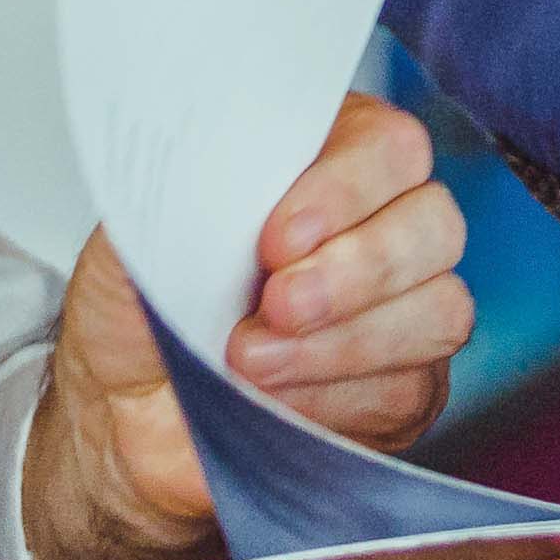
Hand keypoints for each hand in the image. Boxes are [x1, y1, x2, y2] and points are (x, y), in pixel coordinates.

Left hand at [27, 92, 474, 559]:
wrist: (120, 413)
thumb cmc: (138, 308)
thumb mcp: (141, 232)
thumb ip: (199, 189)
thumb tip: (243, 171)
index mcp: (323, 160)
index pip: (386, 146)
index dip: (345, 188)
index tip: (275, 239)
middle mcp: (378, 225)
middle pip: (435, 223)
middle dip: (357, 270)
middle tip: (276, 304)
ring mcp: (401, 312)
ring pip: (439, 311)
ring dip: (344, 342)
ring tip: (251, 360)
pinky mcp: (402, 393)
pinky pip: (408, 391)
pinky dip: (334, 398)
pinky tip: (274, 402)